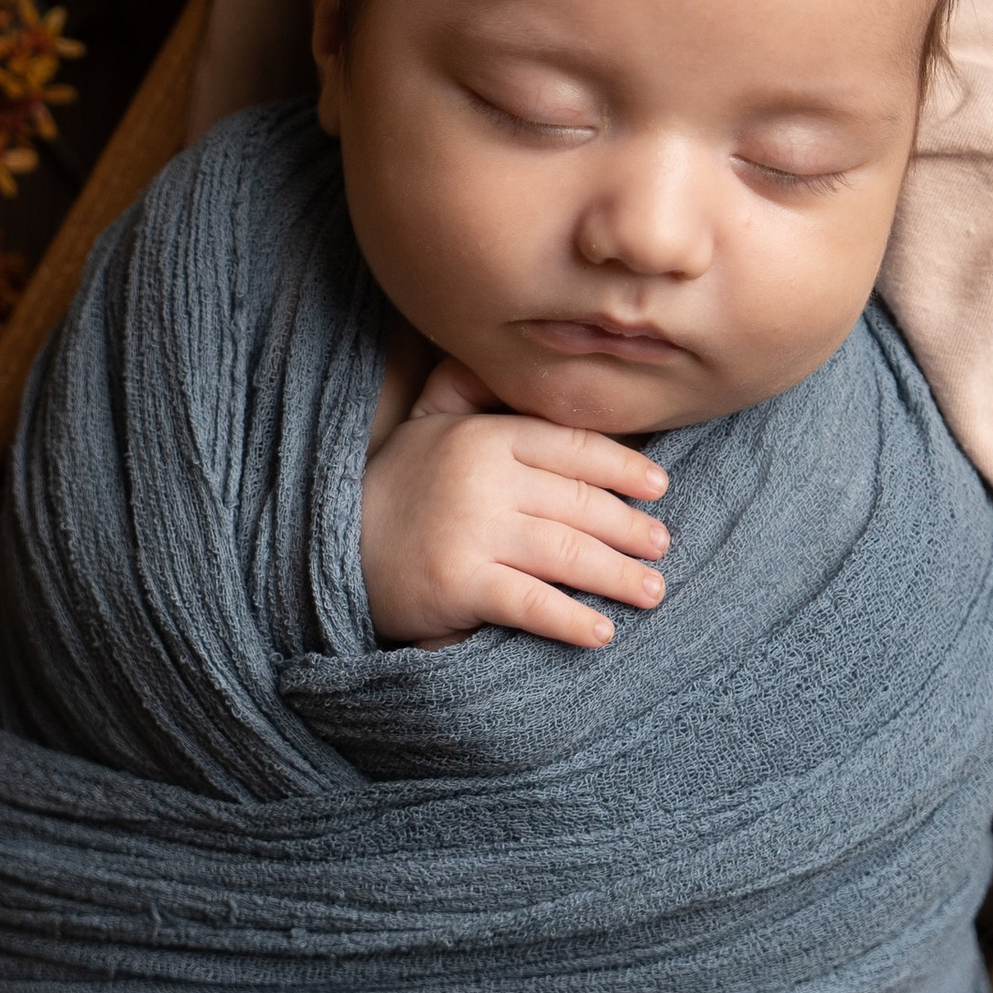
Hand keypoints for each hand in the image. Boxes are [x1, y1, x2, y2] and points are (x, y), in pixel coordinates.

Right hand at [360, 357, 670, 649]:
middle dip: (630, 526)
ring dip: (619, 575)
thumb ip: (479, 391)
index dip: (623, 468)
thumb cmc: (397, 485)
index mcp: (484, 436)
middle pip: (580, 503)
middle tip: (661, 544)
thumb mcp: (431, 421)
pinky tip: (602, 631)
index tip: (658, 486)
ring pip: (568, 553)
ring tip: (651, 589)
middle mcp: (483, 479)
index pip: (572, 449)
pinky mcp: (459, 584)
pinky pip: (533, 604)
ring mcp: (472, 533)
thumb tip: (535, 361)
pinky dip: (573, 620)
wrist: (331, 546)